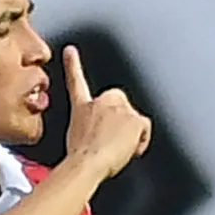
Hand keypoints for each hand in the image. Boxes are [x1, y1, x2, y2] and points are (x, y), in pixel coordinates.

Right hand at [59, 46, 151, 177]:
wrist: (88, 163)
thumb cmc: (81, 159)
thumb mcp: (76, 139)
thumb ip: (87, 130)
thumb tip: (94, 139)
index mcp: (82, 107)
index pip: (76, 82)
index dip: (73, 65)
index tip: (70, 51)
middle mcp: (102, 102)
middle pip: (119, 108)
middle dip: (119, 123)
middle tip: (109, 143)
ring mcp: (120, 108)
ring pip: (133, 122)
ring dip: (128, 135)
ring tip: (114, 150)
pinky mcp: (135, 118)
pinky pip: (144, 130)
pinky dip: (140, 142)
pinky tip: (127, 150)